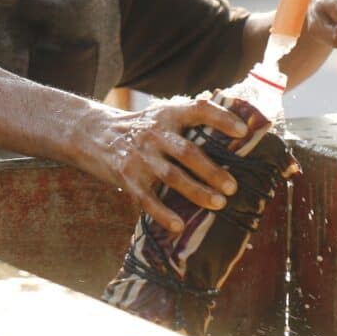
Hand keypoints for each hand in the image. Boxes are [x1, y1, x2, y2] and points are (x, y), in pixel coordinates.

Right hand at [83, 96, 247, 232]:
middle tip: (233, 187)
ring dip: (196, 191)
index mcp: (167, 114)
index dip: (221, 118)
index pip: (198, 110)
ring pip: (172, 176)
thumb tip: (238, 129)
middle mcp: (154, 133)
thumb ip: (189, 120)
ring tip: (218, 204)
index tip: (243, 131)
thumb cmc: (140, 129)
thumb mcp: (161, 115)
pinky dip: (163, 213)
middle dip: (212, 171)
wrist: (93, 134)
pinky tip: (179, 225)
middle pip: (187, 152)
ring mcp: (139, 156)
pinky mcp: (127, 177)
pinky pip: (147, 198)